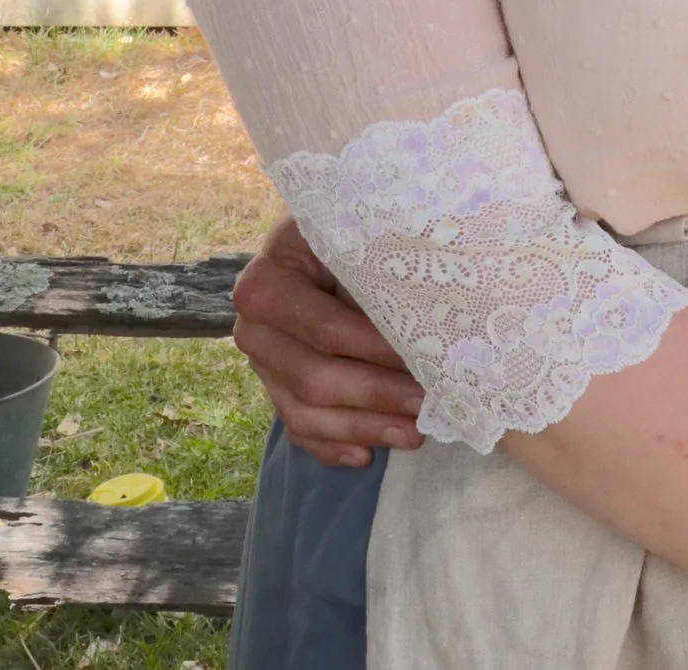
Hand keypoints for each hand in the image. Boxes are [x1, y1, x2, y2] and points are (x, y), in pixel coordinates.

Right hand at [230, 217, 422, 464]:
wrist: (330, 236)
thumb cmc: (357, 231)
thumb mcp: (363, 235)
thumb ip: (382, 270)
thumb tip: (434, 315)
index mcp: (269, 280)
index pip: (325, 328)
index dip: (375, 349)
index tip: (425, 358)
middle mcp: (254, 326)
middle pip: (313, 377)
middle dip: (375, 395)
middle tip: (427, 403)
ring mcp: (262, 361)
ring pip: (304, 411)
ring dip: (362, 427)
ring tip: (412, 434)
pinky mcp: (274, 386)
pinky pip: (298, 429)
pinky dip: (332, 445)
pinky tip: (366, 456)